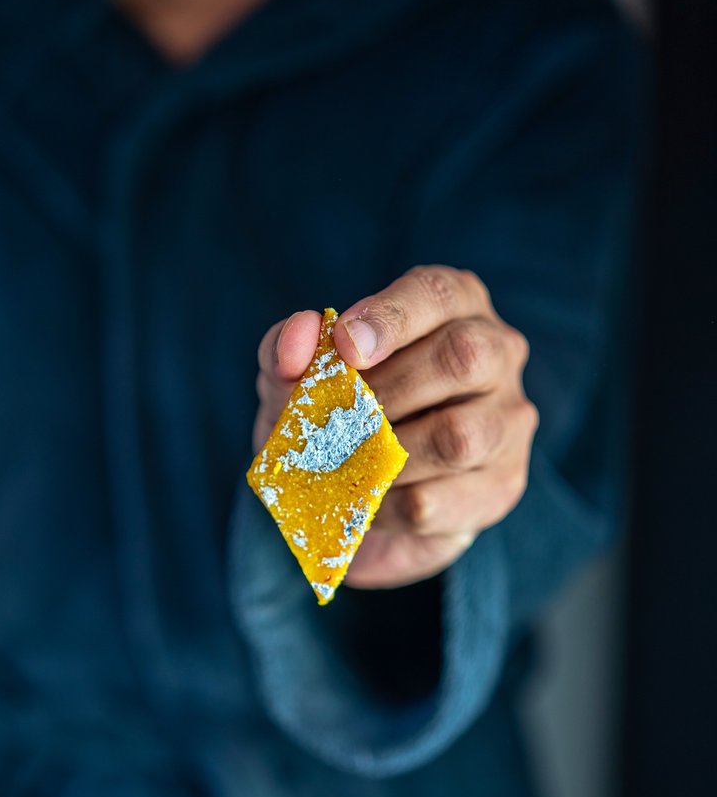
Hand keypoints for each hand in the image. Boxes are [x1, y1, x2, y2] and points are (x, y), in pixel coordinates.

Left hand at [254, 266, 538, 589]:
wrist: (356, 496)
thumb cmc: (336, 412)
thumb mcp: (296, 376)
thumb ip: (287, 348)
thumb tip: (300, 336)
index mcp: (455, 306)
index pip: (438, 293)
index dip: (391, 317)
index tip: (344, 345)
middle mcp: (498, 353)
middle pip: (464, 356)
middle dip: (388, 388)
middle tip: (341, 416)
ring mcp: (509, 422)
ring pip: (457, 437)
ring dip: (384, 454)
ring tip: (345, 462)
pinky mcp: (501, 486)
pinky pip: (436, 501)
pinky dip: (383, 503)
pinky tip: (363, 498)